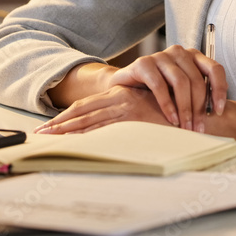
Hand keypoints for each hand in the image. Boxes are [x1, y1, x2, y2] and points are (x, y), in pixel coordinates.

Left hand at [35, 85, 170, 133]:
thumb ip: (126, 116)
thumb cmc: (172, 113)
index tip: (50, 125)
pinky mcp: (132, 117)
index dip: (66, 116)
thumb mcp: (145, 111)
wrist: (194, 111)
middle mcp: (119, 98)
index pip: (86, 106)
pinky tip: (74, 140)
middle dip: (59, 123)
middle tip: (40, 133)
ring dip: (66, 129)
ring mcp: (124, 107)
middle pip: (81, 111)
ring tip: (48, 137)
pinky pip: (104, 127)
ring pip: (88, 119)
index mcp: (120, 95)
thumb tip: (107, 128)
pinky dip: (87, 133)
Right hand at [107, 45, 226, 131]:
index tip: (218, 111)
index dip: (220, 90)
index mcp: (193, 57)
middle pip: (197, 80)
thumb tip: (217, 115)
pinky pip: (159, 85)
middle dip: (199, 108)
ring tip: (185, 127)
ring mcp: (160, 56)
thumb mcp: (181, 91)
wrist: (125, 87)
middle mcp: (178, 52)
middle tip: (198, 128)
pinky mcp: (143, 63)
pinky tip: (171, 118)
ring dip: (185, 109)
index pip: (215, 69)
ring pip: (181, 82)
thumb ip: (197, 95)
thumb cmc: (157, 91)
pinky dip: (167, 105)